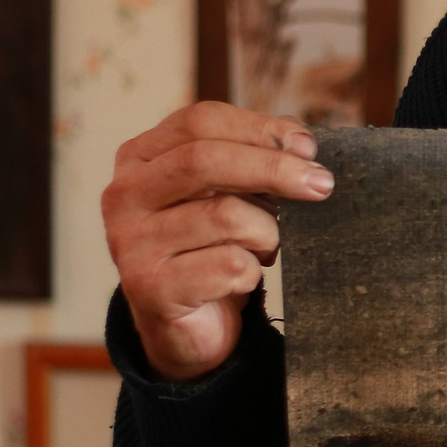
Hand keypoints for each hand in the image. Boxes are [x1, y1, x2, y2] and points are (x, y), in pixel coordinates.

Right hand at [102, 101, 334, 382]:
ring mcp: (130, 242)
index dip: (259, 128)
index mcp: (140, 158)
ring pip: (225, 216)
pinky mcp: (149, 288)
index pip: (199, 121)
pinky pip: (228, 266)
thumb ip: (254, 158)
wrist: (189, 325)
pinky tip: (245, 278)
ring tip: (269, 246)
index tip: (307, 147)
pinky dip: (253, 272)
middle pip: (204, 160)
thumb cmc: (212, 246)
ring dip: (268, 232)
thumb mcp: (230, 192)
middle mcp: (124, 195)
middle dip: (273, 169)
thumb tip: (299, 143)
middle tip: (321, 184)